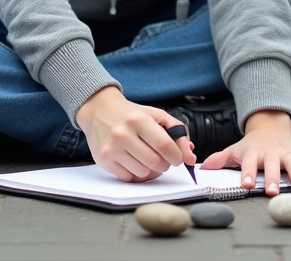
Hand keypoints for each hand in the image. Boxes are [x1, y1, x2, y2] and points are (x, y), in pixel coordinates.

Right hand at [76, 86, 195, 181]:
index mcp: (139, 120)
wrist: (100, 111)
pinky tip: (134, 161)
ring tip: (147, 158)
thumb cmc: (132, 115)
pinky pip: (129, 178)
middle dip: (165, 164)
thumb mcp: (156, 115)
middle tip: (162, 158)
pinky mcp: (104, 160)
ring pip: (143, 173)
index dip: (177, 156)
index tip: (178, 158)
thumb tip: (190, 156)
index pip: (165, 145)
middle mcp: (123, 134)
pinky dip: (136, 174)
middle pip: (155, 163)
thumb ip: (178, 132)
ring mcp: (112, 148)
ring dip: (151, 170)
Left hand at [198, 109, 290, 194]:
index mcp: (255, 153)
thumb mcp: (235, 149)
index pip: (250, 163)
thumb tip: (202, 168)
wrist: (270, 128)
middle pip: (275, 165)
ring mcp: (289, 154)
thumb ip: (219, 159)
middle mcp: (273, 153)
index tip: (248, 184)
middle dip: (277, 177)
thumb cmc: (251, 146)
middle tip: (278, 191)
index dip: (248, 173)